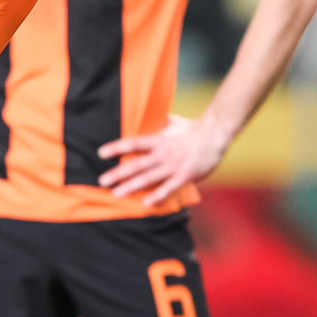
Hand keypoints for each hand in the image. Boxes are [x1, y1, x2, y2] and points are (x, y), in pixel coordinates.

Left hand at [97, 113, 227, 206]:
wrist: (215, 135)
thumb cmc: (191, 129)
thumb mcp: (172, 123)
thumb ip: (156, 123)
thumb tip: (142, 113)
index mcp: (159, 140)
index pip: (133, 143)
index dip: (117, 148)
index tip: (101, 153)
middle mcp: (164, 154)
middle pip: (137, 165)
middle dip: (118, 174)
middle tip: (102, 181)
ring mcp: (174, 166)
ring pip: (149, 178)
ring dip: (132, 186)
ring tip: (117, 193)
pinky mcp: (185, 176)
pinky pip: (169, 188)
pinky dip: (158, 195)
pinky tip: (146, 203)